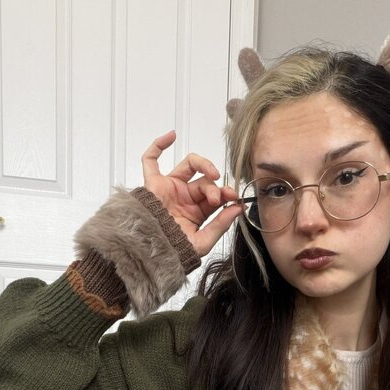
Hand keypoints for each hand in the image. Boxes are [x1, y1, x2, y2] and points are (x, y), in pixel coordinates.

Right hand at [141, 130, 242, 256]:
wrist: (151, 253)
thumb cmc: (173, 251)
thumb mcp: (203, 241)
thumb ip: (221, 224)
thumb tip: (238, 208)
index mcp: (197, 212)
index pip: (215, 195)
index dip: (226, 193)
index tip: (234, 198)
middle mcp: (184, 198)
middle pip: (205, 181)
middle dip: (215, 188)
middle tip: (217, 198)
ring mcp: (170, 189)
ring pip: (189, 165)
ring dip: (204, 164)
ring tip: (212, 174)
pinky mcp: (153, 184)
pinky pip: (151, 160)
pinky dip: (158, 145)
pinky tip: (171, 136)